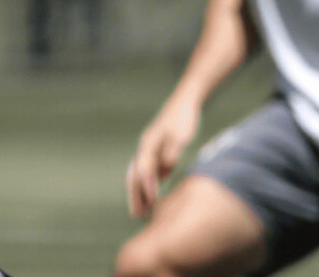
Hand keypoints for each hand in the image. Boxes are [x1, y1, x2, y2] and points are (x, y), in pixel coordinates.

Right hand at [125, 96, 200, 217]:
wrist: (183, 103)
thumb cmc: (183, 118)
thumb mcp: (181, 135)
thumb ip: (172, 151)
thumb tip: (166, 167)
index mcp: (149, 143)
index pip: (144, 169)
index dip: (147, 187)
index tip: (153, 202)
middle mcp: (145, 147)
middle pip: (135, 174)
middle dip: (135, 195)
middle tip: (136, 215)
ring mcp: (149, 149)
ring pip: (139, 174)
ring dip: (139, 192)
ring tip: (141, 211)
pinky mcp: (155, 151)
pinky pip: (147, 171)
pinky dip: (147, 185)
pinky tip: (152, 195)